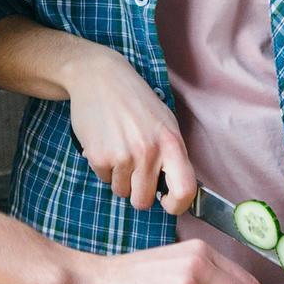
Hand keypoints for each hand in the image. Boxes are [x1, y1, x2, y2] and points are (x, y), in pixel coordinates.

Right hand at [63, 43, 196, 214]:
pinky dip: (104, 167)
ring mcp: (123, 155)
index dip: (177, 205)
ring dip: (119, 177)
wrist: (100, 77)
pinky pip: (104, 179)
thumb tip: (176, 191)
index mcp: (171, 142)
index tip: (167, 203)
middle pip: (144, 201)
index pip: (185, 190)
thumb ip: (171, 155)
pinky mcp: (99, 156)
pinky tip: (106, 143)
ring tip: (119, 148)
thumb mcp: (164, 122)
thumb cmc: (136, 101)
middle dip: (138, 192)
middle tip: (134, 172)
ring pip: (121, 191)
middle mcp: (149, 151)